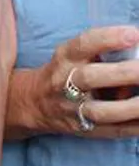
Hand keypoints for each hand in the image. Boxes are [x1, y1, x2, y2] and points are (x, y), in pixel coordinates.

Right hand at [22, 26, 138, 135]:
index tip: (134, 34)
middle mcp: (65, 83)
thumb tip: (136, 56)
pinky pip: (112, 130)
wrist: (36, 102)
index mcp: (66, 58)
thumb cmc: (65, 72)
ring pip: (101, 110)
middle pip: (90, 77)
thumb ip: (101, 53)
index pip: (84, 44)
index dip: (109, 38)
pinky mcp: (84, 129)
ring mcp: (74, 109)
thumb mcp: (73, 55)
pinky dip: (134, 127)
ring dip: (131, 107)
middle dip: (124, 73)